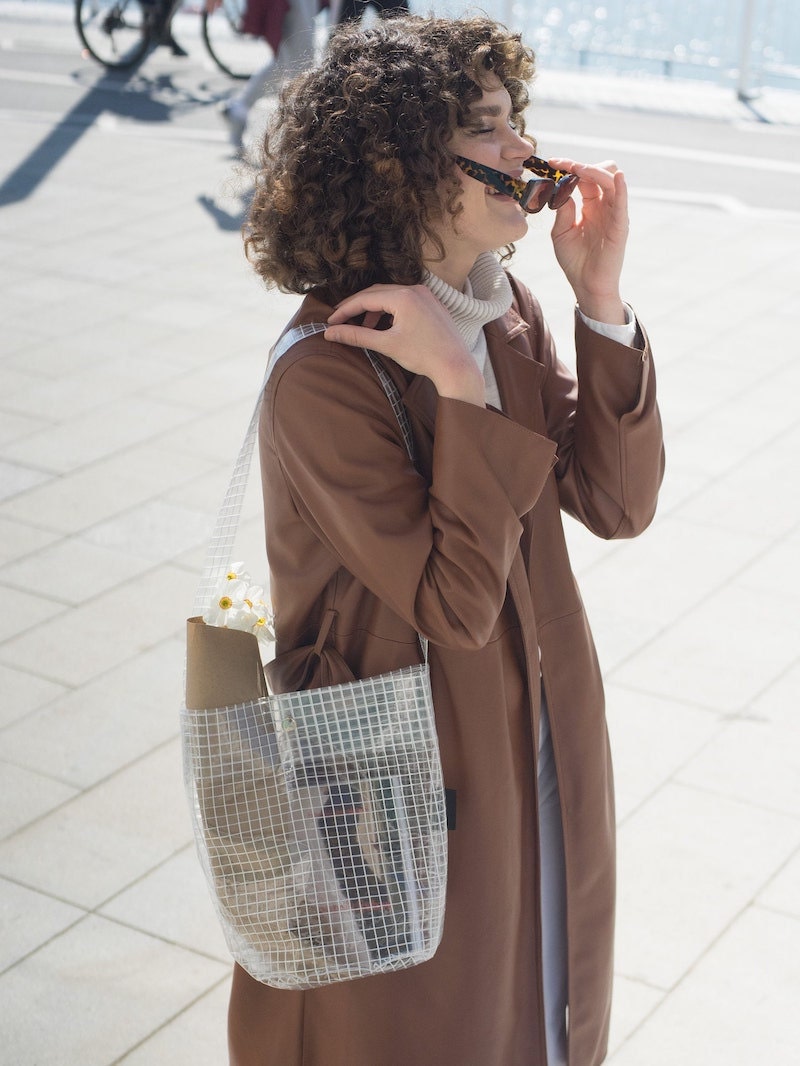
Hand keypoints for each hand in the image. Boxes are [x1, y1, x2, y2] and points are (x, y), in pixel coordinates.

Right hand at [325, 284, 484, 405]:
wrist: (456, 366)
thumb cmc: (424, 356)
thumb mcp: (387, 345)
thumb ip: (357, 336)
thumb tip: (330, 333)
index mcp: (403, 297)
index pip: (365, 298)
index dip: (344, 310)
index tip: (331, 322)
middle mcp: (415, 289)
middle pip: (376, 293)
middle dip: (357, 307)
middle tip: (341, 321)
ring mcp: (425, 295)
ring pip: (390, 296)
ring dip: (374, 310)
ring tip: (365, 329)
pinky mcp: (431, 304)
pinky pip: (404, 300)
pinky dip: (390, 311)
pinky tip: (385, 327)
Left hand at [548, 158, 628, 324]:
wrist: (587, 285)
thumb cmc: (575, 261)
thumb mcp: (561, 233)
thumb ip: (562, 211)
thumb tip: (561, 189)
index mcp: (590, 205)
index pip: (583, 178)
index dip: (569, 167)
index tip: (552, 163)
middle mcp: (603, 205)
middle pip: (601, 172)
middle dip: (582, 165)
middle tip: (563, 165)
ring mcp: (613, 213)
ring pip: (612, 179)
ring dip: (594, 170)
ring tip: (577, 169)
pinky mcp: (620, 224)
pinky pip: (623, 201)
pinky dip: (621, 186)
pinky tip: (616, 177)